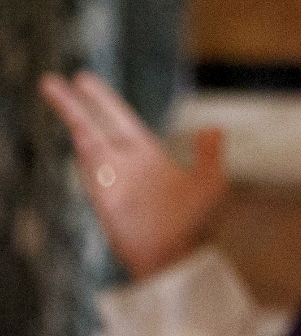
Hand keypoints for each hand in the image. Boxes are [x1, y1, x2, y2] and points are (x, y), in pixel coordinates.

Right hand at [39, 71, 226, 277]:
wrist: (180, 257)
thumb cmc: (197, 224)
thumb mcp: (210, 184)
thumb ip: (209, 155)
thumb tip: (214, 128)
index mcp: (148, 155)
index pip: (119, 119)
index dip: (102, 99)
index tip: (83, 79)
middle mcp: (126, 164)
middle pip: (94, 124)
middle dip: (73, 103)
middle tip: (54, 79)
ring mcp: (113, 181)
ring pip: (85, 140)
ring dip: (70, 116)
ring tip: (51, 90)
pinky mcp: (105, 199)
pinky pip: (90, 169)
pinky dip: (84, 150)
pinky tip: (77, 130)